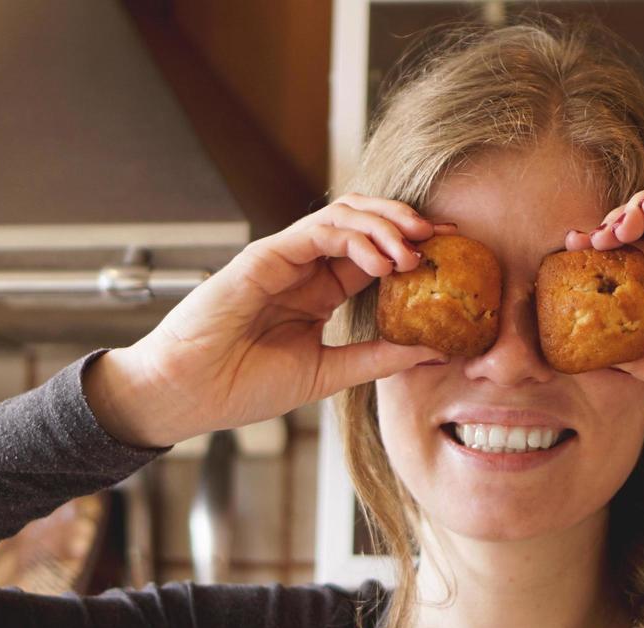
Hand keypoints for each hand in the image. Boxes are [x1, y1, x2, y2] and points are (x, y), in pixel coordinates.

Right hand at [114, 195, 455, 443]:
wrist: (189, 395)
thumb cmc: (244, 387)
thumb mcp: (329, 373)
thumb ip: (379, 358)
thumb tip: (436, 350)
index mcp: (319, 294)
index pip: (375, 257)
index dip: (415, 250)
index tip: (454, 257)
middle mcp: (304, 269)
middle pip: (364, 225)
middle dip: (408, 224)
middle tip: (445, 238)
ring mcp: (284, 258)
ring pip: (345, 217)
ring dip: (387, 225)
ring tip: (417, 248)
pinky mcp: (264, 256)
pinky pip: (318, 231)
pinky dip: (356, 237)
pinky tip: (382, 260)